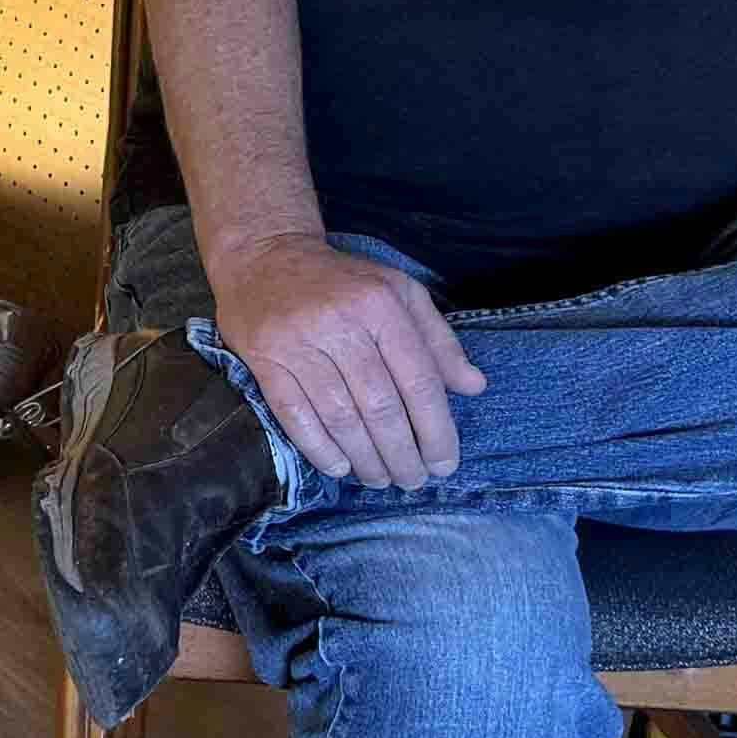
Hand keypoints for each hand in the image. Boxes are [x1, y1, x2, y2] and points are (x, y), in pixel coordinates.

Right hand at [210, 231, 486, 486]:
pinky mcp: (263, 358)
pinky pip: (294, 413)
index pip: (418, 380)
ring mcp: (297, 341)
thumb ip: (438, 340)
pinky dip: (319, 447)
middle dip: (402, 454)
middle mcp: (339, 322)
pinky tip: (339, 466)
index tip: (445, 463)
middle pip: (380, 406)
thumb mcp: (400, 294)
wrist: (262, 256)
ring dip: (365, 458)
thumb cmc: (342, 282)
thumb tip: (474, 386)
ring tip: (380, 478)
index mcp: (381, 304)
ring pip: (339, 416)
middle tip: (413, 481)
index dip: (436, 429)